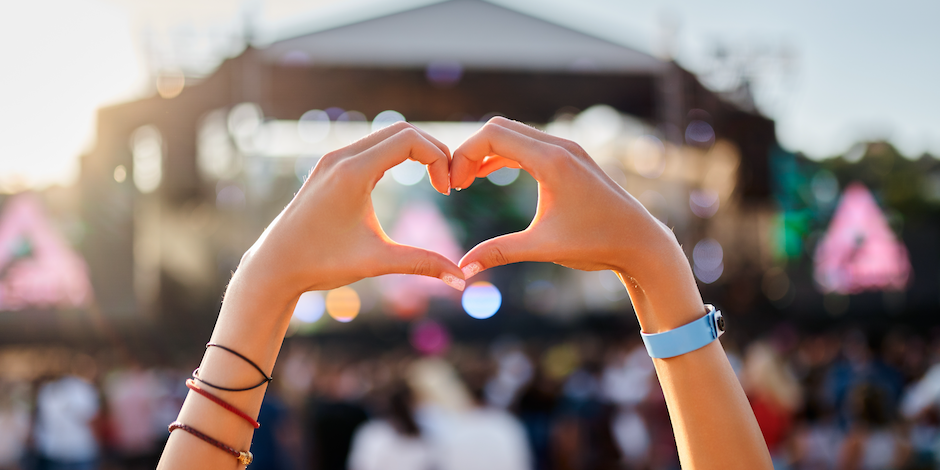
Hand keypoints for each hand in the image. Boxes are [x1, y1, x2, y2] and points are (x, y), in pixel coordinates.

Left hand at [236, 122, 465, 303]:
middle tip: (448, 182)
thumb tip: (462, 280)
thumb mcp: (377, 261)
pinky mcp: (328, 168)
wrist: (274, 267)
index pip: (410, 140)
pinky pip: (370, 147)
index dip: (439, 159)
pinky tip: (408, 178)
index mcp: (353, 172)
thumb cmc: (321, 263)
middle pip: (402, 130)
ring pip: (386, 136)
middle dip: (433, 151)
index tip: (448, 191)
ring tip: (435, 180)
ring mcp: (332, 160)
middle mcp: (341, 157)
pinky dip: (396, 154)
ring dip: (415, 151)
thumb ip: (422, 264)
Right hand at [450, 117, 702, 331]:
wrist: (640, 243)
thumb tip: (462, 269)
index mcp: (552, 161)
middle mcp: (560, 147)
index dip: (464, 155)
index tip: (453, 186)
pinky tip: (488, 176)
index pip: (492, 136)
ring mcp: (567, 149)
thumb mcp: (542, 248)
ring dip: (487, 153)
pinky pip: (528, 145)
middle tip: (454, 183)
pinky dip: (504, 156)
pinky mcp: (571, 158)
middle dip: (470, 151)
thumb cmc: (596, 244)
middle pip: (499, 128)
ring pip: (513, 134)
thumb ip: (499, 252)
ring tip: (465, 181)